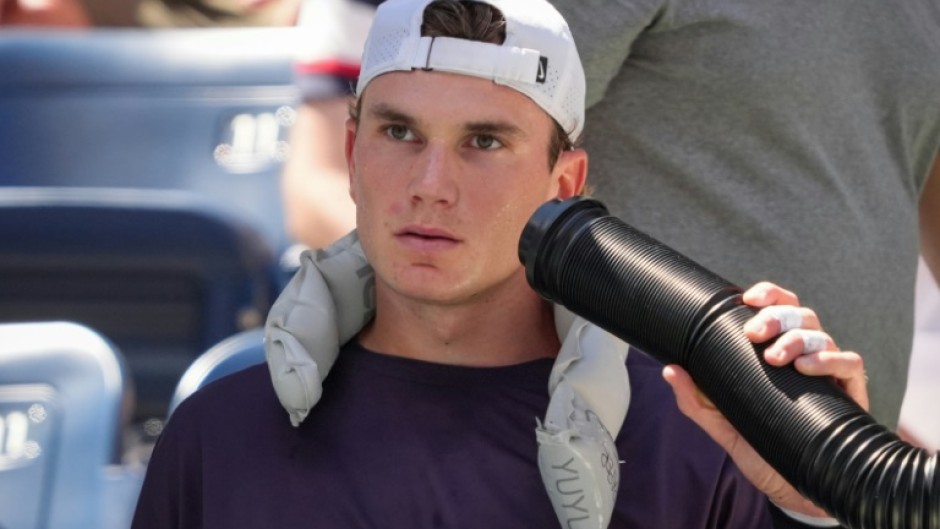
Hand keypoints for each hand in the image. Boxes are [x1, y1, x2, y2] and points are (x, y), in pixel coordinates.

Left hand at [662, 281, 867, 517]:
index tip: (747, 299)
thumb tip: (669, 369)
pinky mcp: (850, 394)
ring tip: (776, 357)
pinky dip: (830, 359)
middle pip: (800, 314)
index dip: (767, 295)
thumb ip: (696, 400)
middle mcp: (804, 356)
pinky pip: (850, 363)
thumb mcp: (723, 426)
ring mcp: (828, 374)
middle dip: (777, 315)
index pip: (777, 309)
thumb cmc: (761, 451)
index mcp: (775, 354)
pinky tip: (807, 368)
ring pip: (822, 334)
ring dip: (798, 338)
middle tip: (755, 333)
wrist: (792, 492)